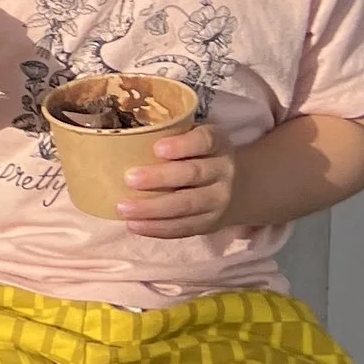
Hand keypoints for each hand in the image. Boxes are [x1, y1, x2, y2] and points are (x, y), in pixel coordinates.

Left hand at [118, 119, 238, 237]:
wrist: (241, 187)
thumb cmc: (201, 155)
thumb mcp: (195, 137)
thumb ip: (170, 135)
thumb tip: (122, 139)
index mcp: (217, 143)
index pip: (204, 141)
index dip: (182, 145)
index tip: (157, 148)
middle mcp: (223, 171)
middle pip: (192, 174)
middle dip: (159, 178)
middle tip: (128, 179)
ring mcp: (220, 200)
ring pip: (187, 206)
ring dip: (153, 209)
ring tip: (124, 209)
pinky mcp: (211, 223)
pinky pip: (185, 228)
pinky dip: (158, 228)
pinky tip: (135, 225)